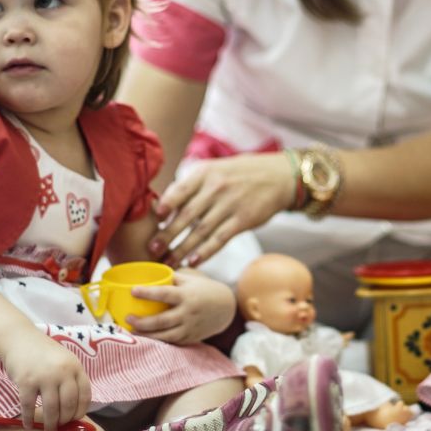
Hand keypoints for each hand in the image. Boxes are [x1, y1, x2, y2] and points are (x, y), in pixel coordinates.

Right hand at [0, 331, 89, 430]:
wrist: (19, 339)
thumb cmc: (43, 353)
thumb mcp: (64, 361)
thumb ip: (70, 380)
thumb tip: (74, 410)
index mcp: (75, 367)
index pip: (85, 395)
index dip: (81, 411)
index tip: (75, 420)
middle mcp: (63, 372)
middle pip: (69, 405)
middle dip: (65, 421)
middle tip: (60, 428)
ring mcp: (44, 377)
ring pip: (51, 409)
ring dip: (50, 424)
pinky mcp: (26, 382)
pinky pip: (29, 406)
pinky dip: (29, 418)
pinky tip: (28, 425)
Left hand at [127, 270, 236, 344]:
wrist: (226, 308)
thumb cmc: (203, 289)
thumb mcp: (190, 279)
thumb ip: (170, 278)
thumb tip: (146, 274)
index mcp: (187, 295)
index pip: (165, 294)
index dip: (147, 293)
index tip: (132, 290)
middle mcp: (188, 313)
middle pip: (161, 321)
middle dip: (142, 322)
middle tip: (127, 318)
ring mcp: (190, 328)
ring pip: (165, 336)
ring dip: (147, 335)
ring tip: (132, 330)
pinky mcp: (190, 338)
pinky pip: (172, 342)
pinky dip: (158, 341)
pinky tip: (145, 338)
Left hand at [149, 153, 296, 266]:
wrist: (278, 177)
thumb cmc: (239, 174)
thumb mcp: (215, 169)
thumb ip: (192, 185)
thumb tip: (163, 205)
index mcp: (205, 173)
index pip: (179, 190)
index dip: (165, 205)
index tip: (153, 220)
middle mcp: (216, 188)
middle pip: (186, 215)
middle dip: (167, 234)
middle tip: (152, 249)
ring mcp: (229, 205)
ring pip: (200, 231)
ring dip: (182, 249)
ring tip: (168, 261)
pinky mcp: (242, 221)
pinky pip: (219, 239)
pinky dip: (205, 252)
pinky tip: (193, 261)